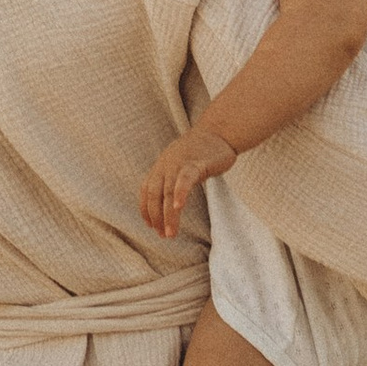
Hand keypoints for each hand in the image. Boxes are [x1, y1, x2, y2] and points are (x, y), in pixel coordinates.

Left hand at [140, 121, 236, 239]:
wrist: (220, 131)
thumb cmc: (203, 150)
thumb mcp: (182, 164)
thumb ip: (174, 179)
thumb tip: (170, 200)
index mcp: (161, 165)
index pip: (146, 190)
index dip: (146, 209)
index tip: (151, 226)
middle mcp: (166, 164)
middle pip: (154, 194)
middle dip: (156, 217)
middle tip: (162, 235)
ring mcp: (179, 163)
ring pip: (168, 192)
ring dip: (168, 215)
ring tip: (170, 232)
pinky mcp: (195, 163)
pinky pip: (184, 180)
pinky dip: (180, 194)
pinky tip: (178, 207)